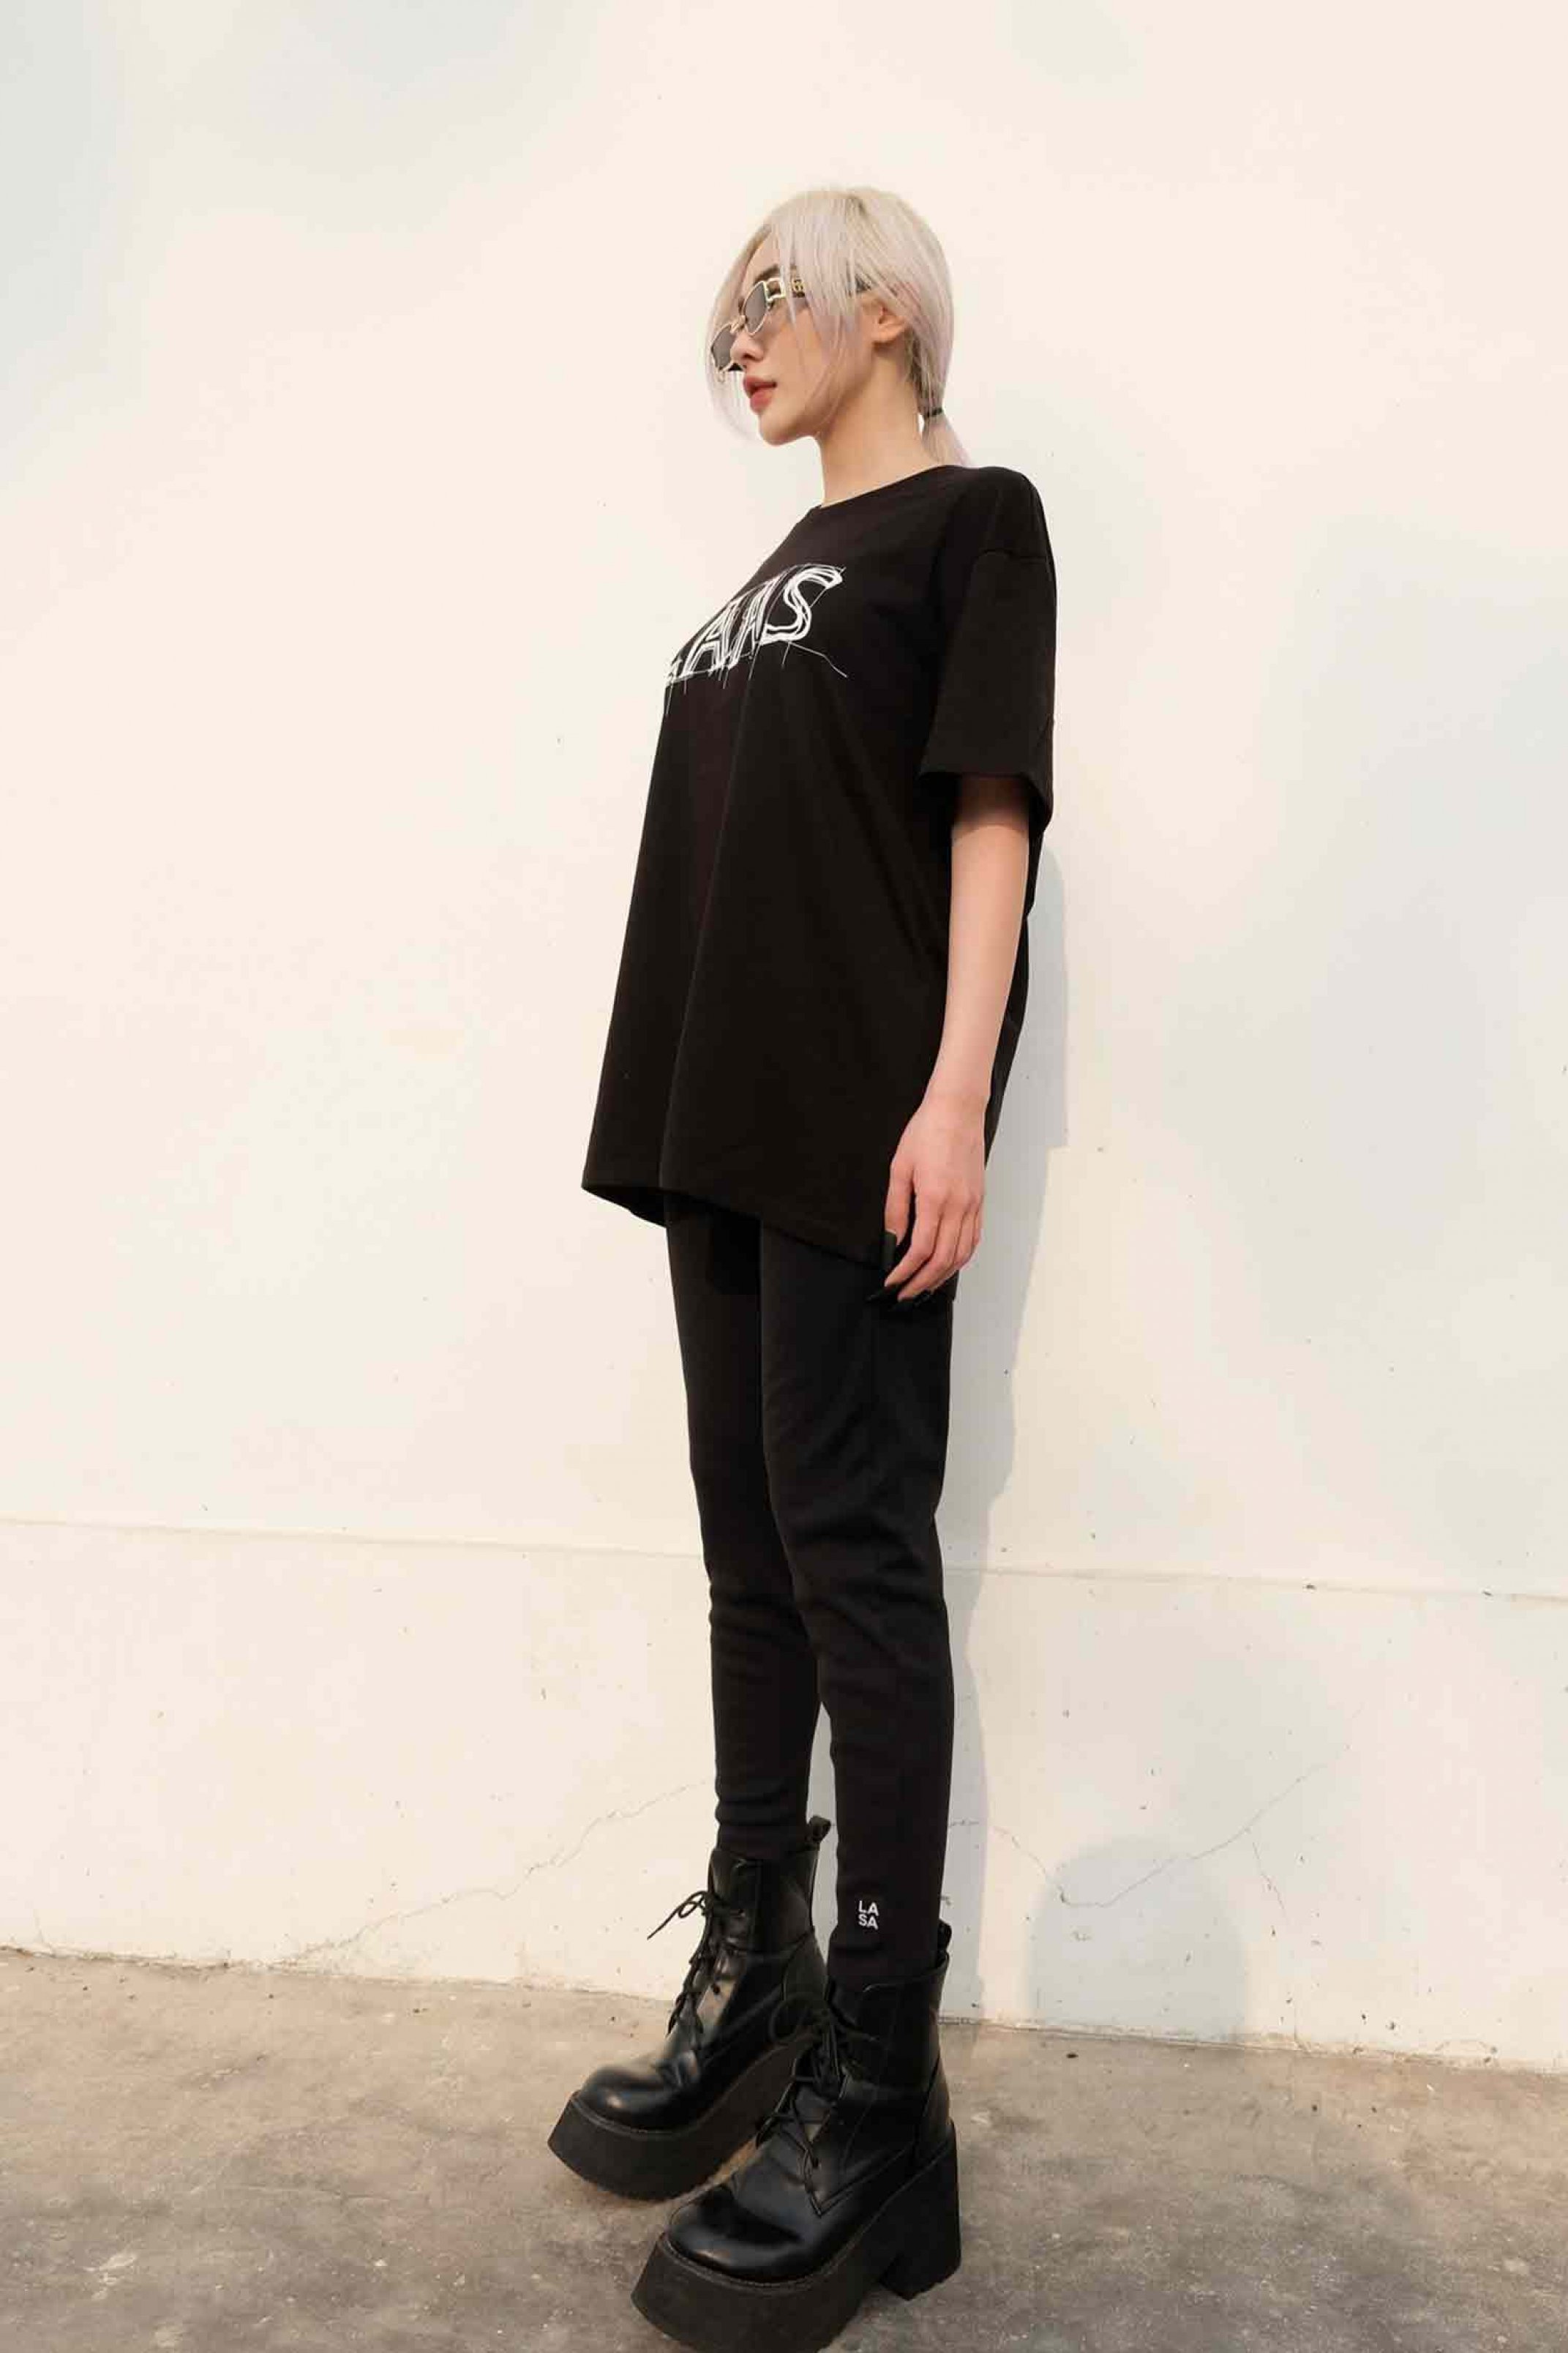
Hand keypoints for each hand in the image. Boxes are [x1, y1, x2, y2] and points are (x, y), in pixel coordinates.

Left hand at [882, 1087, 985, 1299]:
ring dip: (942, 1277)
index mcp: (935, 1198)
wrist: (957, 1110)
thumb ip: (896, 1208)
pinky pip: (973, 1239)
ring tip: (924, 1288)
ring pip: (961, 1254)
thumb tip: (894, 1240)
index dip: (905, 1272)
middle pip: (943, 1259)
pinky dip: (961, 1259)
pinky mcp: (980, 1201)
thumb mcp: (900, 1168)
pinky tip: (948, 1266)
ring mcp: (973, 1205)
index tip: (891, 1283)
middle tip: (904, 1297)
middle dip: (922, 1283)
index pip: (921, 1249)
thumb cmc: (926, 1133)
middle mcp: (958, 1206)